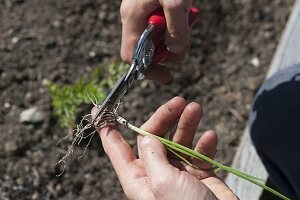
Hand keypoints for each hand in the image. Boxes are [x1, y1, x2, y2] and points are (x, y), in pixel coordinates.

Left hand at [92, 97, 237, 199]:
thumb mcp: (162, 182)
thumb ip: (152, 156)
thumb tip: (146, 138)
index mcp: (138, 178)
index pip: (116, 148)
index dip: (107, 128)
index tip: (98, 109)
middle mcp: (156, 174)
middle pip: (153, 137)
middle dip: (164, 118)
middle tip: (178, 102)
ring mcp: (178, 174)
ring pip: (178, 141)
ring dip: (187, 124)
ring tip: (196, 109)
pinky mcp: (199, 176)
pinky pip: (199, 154)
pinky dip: (204, 144)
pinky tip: (210, 136)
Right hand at [120, 0, 194, 82]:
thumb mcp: (176, 1)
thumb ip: (176, 28)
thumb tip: (176, 50)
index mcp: (133, 17)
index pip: (132, 56)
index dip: (148, 70)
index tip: (166, 76)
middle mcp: (134, 17)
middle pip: (146, 49)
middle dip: (167, 52)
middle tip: (184, 43)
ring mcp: (142, 12)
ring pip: (156, 38)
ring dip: (174, 37)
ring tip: (188, 20)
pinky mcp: (151, 6)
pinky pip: (162, 25)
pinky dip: (176, 26)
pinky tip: (186, 14)